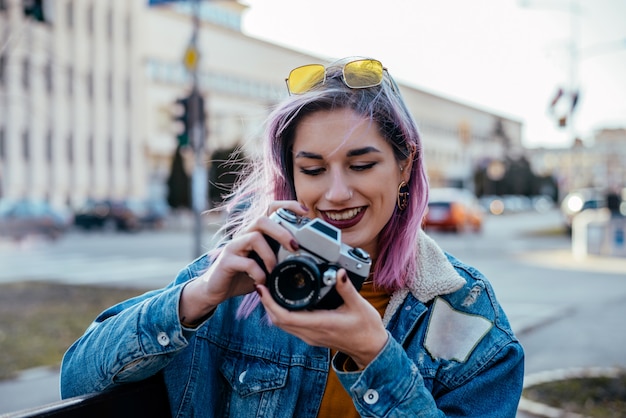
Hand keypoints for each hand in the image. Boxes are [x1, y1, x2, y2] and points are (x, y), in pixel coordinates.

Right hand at [179, 201, 308, 325]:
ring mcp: (233, 246)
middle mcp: (243, 234)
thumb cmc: (243, 275)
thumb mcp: (265, 263)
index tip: (305, 212)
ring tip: (274, 270)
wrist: (216, 289)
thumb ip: (280, 256)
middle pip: (262, 219)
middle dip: (282, 231)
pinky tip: (262, 281)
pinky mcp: (226, 261)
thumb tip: (306, 256)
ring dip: (270, 255)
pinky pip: (246, 262)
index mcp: (255, 232)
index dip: (288, 205)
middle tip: (295, 247)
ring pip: (254, 237)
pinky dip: (259, 273)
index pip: (270, 208)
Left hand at [256, 269, 388, 368]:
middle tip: (262, 283)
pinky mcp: (312, 336)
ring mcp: (310, 336)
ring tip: (269, 290)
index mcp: (320, 324)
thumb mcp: (359, 305)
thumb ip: (346, 288)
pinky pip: (290, 326)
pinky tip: (284, 302)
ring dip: (272, 309)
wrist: (371, 348)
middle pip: (278, 321)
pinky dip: (281, 314)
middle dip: (266, 303)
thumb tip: (338, 272)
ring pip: (282, 325)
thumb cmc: (366, 328)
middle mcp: (311, 333)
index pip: (285, 316)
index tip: (262, 288)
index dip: (269, 302)